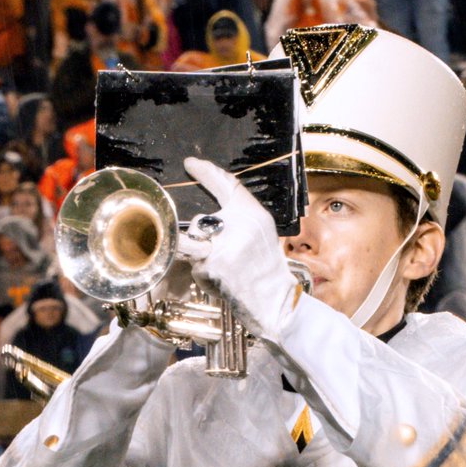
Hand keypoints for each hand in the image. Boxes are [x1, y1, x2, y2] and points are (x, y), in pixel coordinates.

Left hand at [178, 157, 297, 343]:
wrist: (275, 302)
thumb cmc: (266, 268)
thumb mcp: (262, 232)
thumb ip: (239, 215)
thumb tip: (209, 208)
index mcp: (254, 214)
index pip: (227, 184)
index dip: (206, 171)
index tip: (190, 164)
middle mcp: (240, 226)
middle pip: (200, 220)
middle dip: (203, 237)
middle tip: (224, 254)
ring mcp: (224, 247)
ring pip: (192, 240)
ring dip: (199, 253)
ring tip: (221, 266)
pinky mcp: (212, 267)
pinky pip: (194, 264)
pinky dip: (203, 273)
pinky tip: (221, 279)